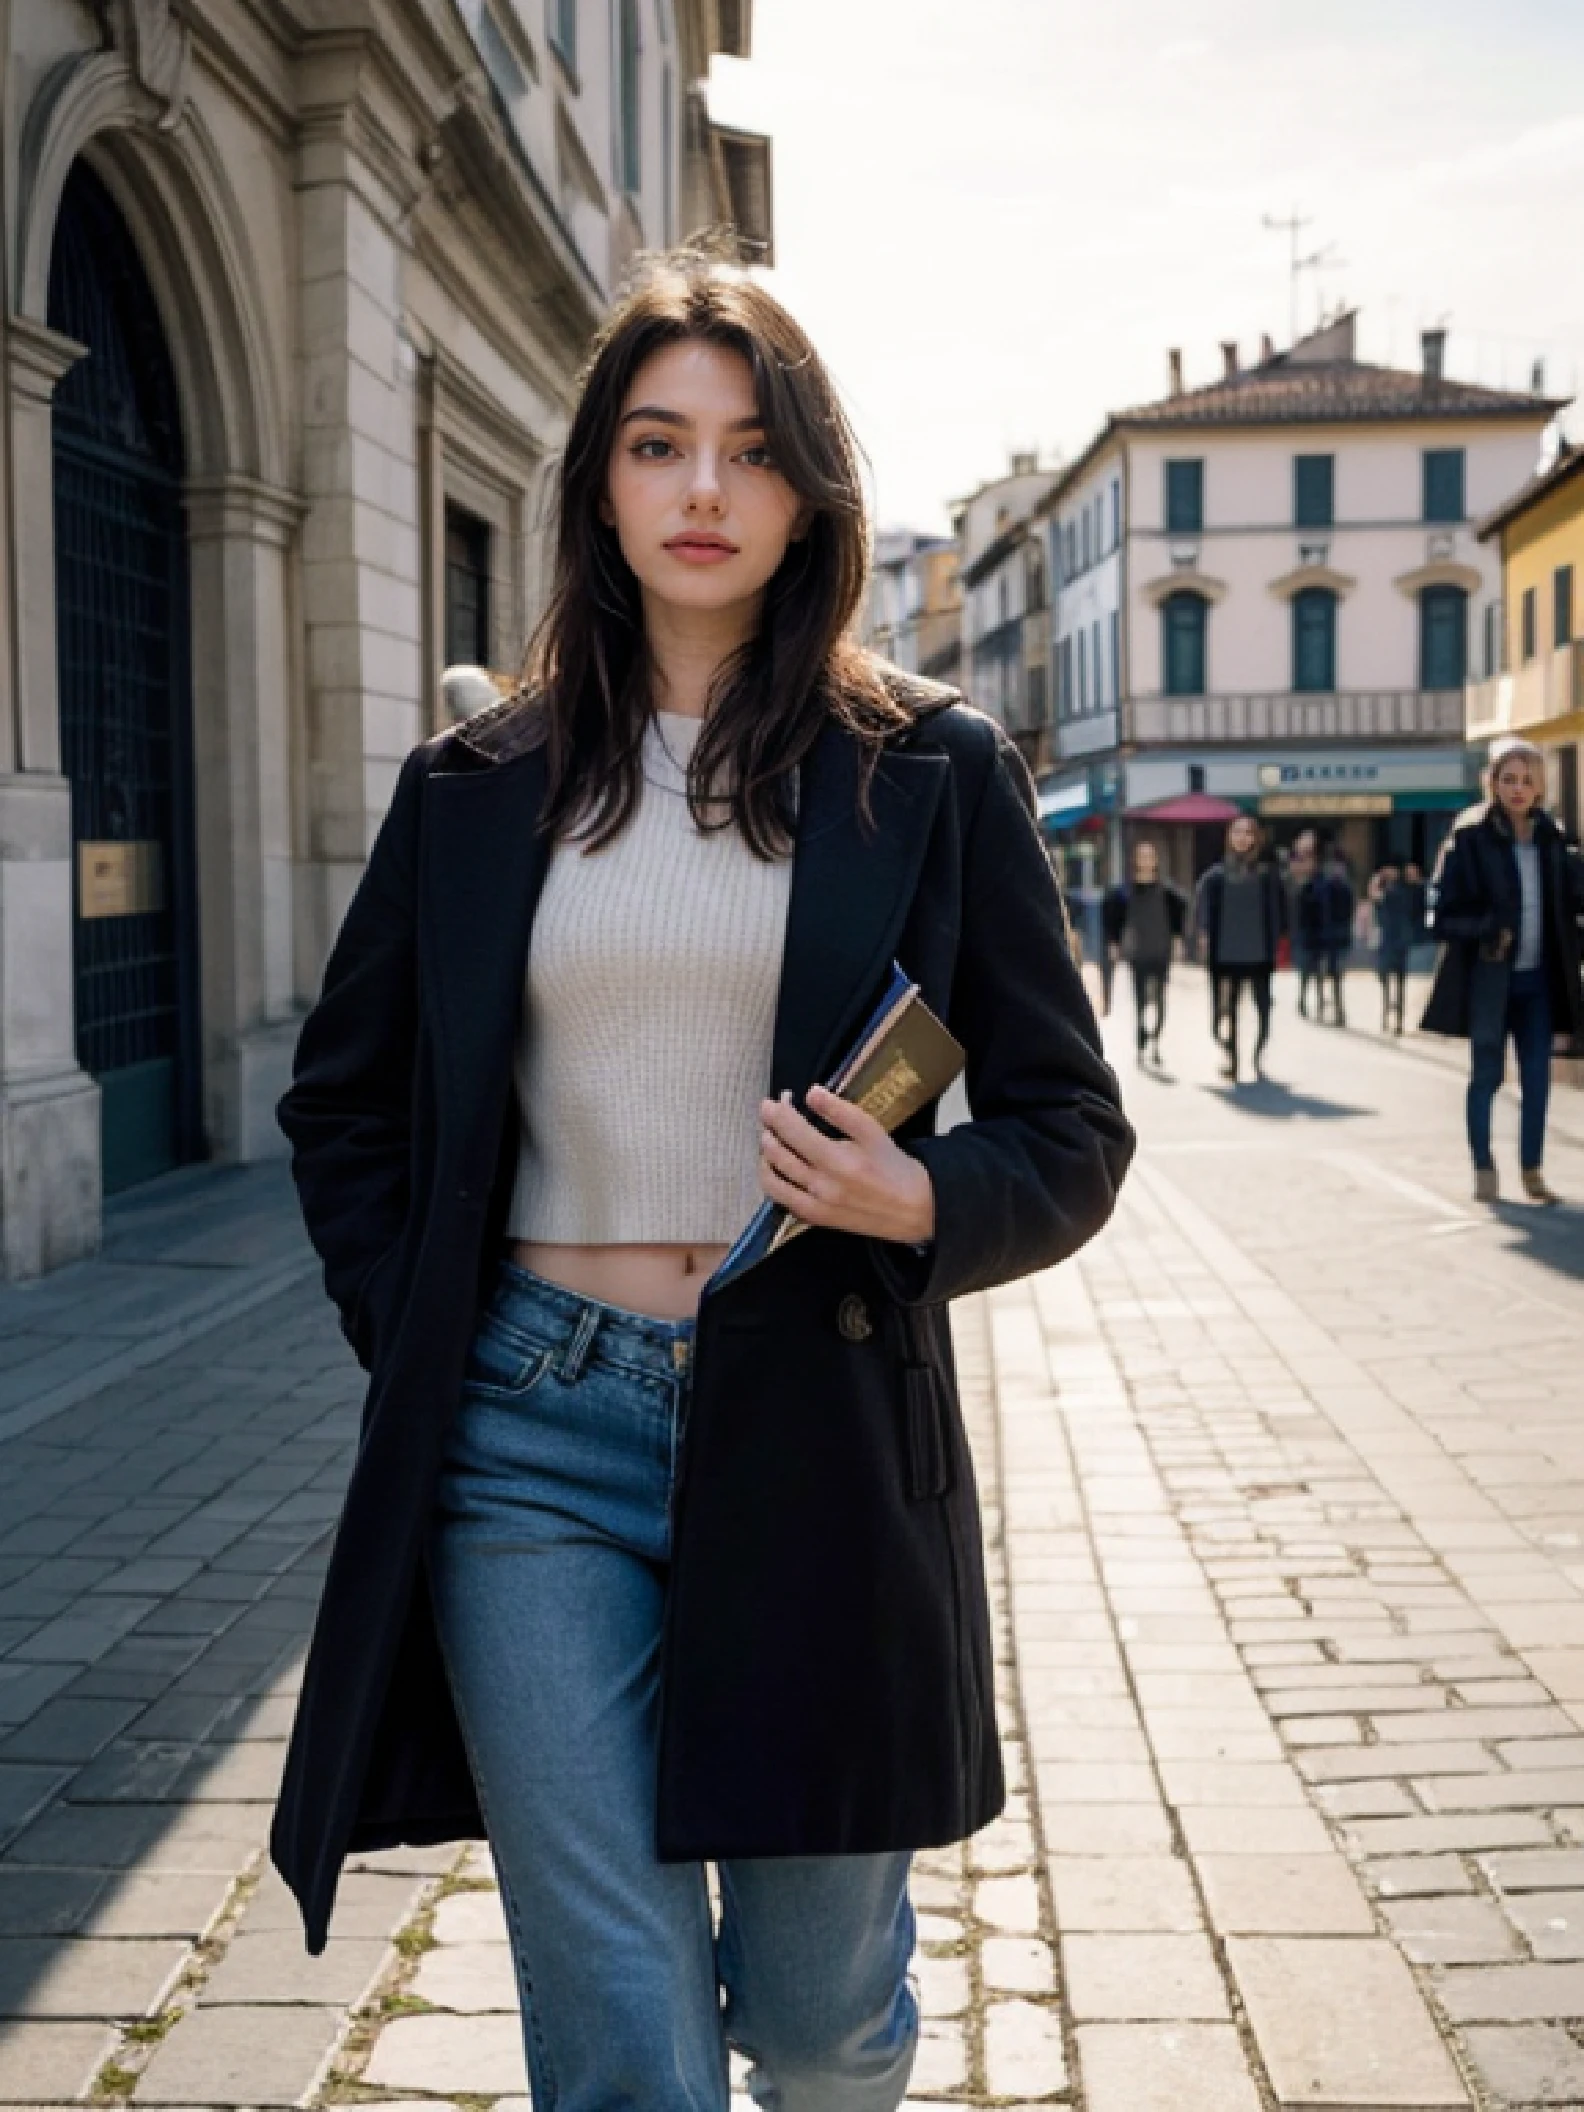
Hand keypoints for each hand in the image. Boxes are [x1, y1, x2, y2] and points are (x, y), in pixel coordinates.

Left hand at [758, 1086, 934, 1245]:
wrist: (913, 1209)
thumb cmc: (894, 1167)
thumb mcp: (872, 1132)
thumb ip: (840, 1111)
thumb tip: (811, 1093)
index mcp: (835, 1159)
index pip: (792, 1131)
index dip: (776, 1114)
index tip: (770, 1103)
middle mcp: (820, 1184)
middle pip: (778, 1153)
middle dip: (768, 1130)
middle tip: (770, 1117)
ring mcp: (814, 1205)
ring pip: (772, 1179)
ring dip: (765, 1156)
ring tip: (769, 1141)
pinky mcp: (815, 1219)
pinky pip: (782, 1200)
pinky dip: (772, 1182)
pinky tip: (776, 1169)